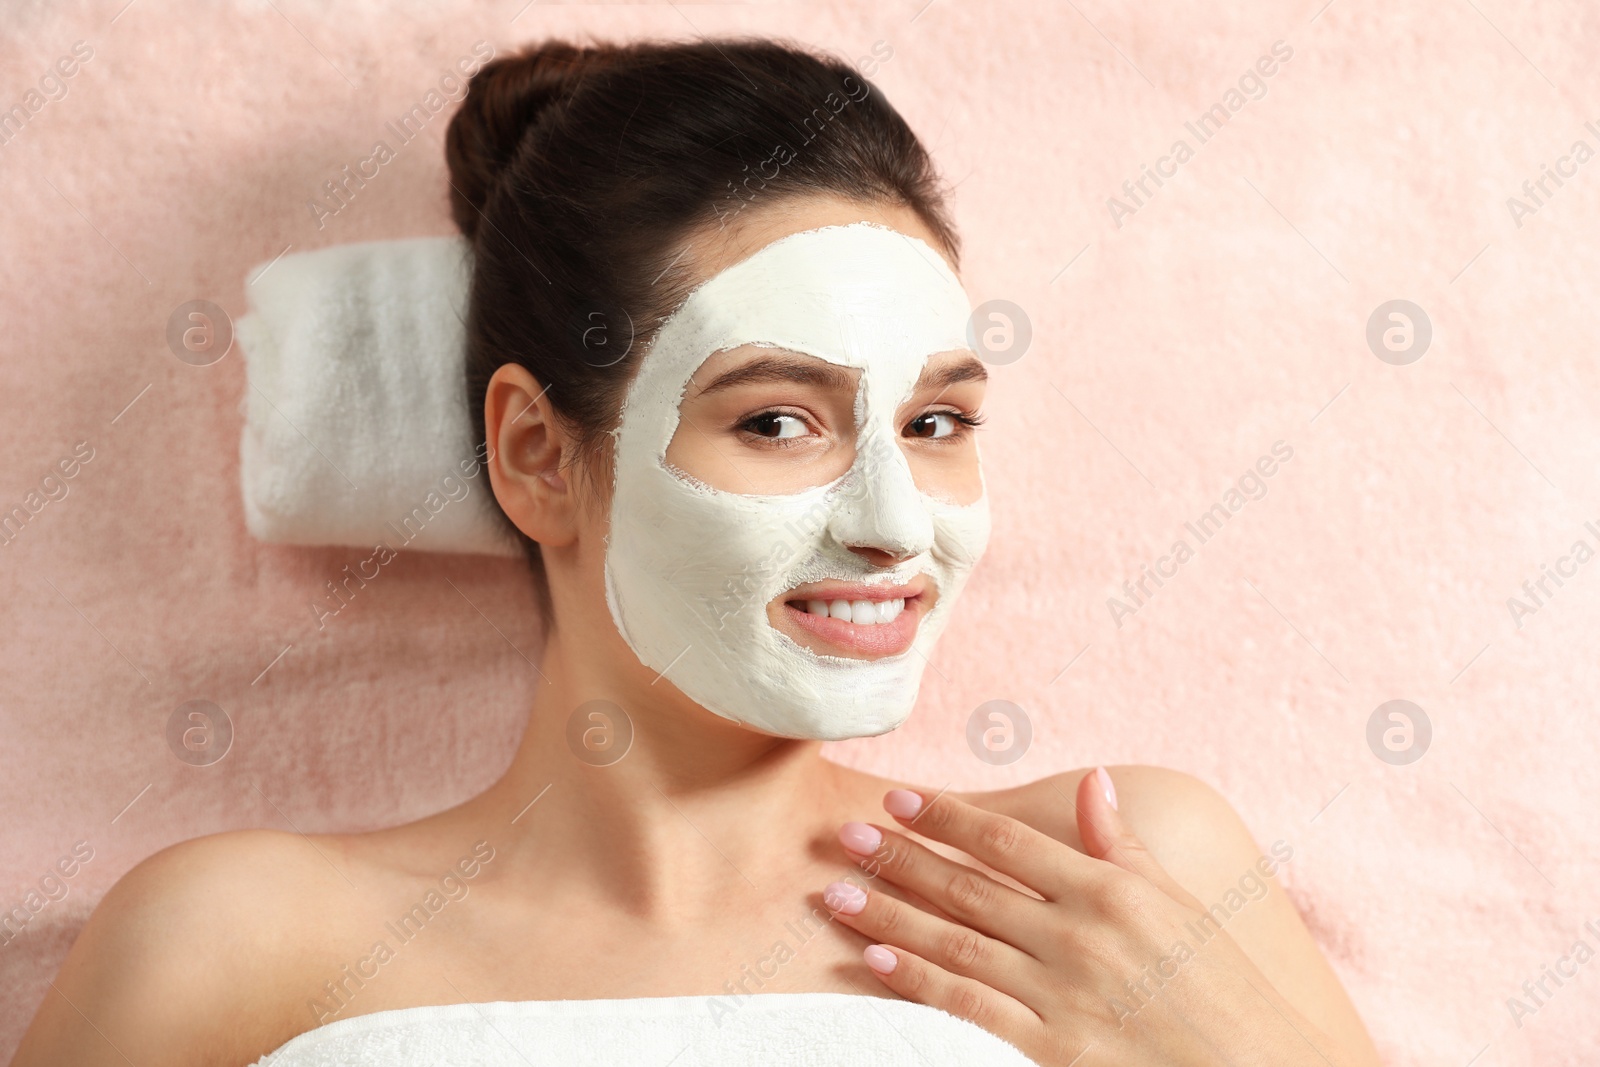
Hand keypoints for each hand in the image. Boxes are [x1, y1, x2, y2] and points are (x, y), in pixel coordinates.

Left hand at [820, 770, 1345, 1065]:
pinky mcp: (1054, 1049)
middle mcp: (1080, 934)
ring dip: (888, 917)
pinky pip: (970, 1008)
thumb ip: (1127, 846)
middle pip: (968, 886)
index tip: (899, 798)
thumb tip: (1091, 781)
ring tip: (835, 894)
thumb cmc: (1228, 991)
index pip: (1008, 841)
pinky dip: (918, 984)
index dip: (947, 817)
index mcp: (1112, 889)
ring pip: (955, 943)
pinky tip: (874, 963)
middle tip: (843, 836)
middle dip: (899, 858)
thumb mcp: (1185, 908)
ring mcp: (1063, 993)